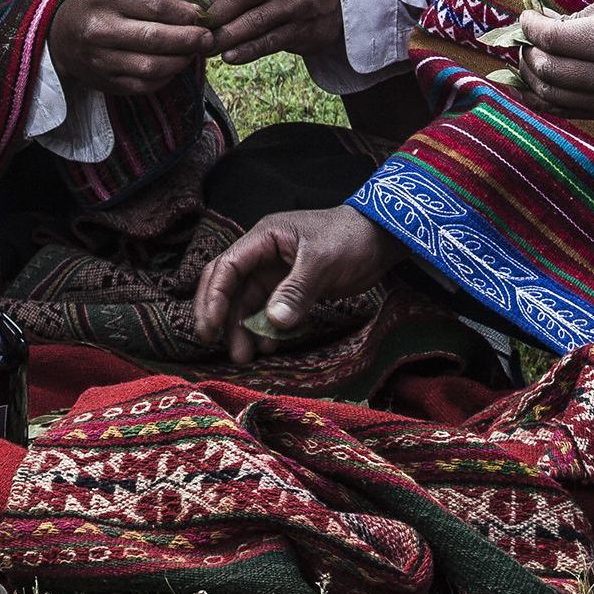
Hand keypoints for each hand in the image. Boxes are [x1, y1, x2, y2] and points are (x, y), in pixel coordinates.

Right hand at [46, 0, 214, 99]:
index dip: (185, 14)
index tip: (202, 16)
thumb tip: (195, 13)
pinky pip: (143, 86)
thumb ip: (155, 0)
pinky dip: (165, 78)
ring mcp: (101, 60)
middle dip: (188, 39)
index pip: (155, 7)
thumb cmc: (98, 7)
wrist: (60, 34)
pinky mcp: (106, 83)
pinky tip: (174, 66)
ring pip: (151, 67)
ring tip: (192, 53)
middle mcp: (100, 30)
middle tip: (207, 38)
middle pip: (154, 38)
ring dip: (180, 61)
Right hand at [194, 206, 398, 363]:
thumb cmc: (350, 239)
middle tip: (217, 345)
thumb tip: (273, 322)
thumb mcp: (322, 262)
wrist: (381, 238)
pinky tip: (270, 345)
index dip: (215, 297)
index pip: (227, 267)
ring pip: (249, 302)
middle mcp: (264, 254)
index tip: (212, 327)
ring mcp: (277, 272)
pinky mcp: (292, 288)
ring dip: (244, 328)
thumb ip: (296, 291)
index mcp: (264, 238)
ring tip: (246, 356)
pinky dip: (267, 328)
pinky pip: (270, 310)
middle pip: (230, 285)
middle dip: (222, 315)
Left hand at [205, 0, 342, 64]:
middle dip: (216, 18)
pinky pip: (273, 42)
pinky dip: (249, 51)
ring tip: (207, 48)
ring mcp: (304, 4)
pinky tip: (231, 56)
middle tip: (195, 34)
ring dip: (228, 38)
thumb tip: (199, 1)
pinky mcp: (309, 30)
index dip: (213, 0)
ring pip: (258, 23)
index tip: (193, 15)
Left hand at [513, 0, 593, 120]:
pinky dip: (547, 100)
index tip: (526, 17)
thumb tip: (542, 24)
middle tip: (525, 39)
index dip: (530, 27)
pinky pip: (571, 111)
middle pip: (546, 71)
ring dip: (531, 79)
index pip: (551, 40)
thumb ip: (578, 16)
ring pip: (553, 97)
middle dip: (527, 53)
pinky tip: (537, 87)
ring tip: (527, 62)